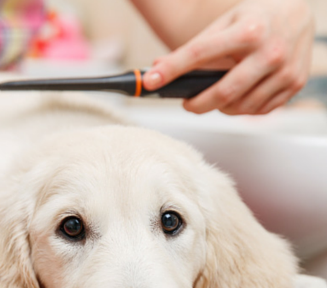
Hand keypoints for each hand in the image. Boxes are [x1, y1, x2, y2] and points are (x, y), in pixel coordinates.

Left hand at [143, 0, 313, 114]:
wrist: (299, 15)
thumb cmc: (256, 19)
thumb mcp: (224, 24)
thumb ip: (193, 48)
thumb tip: (158, 68)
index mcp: (248, 32)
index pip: (200, 54)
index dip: (172, 70)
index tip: (150, 82)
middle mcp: (270, 52)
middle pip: (223, 92)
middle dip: (197, 104)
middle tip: (187, 103)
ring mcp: (285, 71)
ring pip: (241, 107)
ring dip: (220, 108)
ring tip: (214, 97)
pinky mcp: (294, 85)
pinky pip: (259, 110)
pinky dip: (241, 109)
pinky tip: (236, 98)